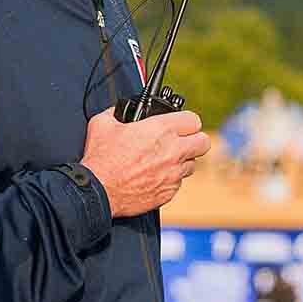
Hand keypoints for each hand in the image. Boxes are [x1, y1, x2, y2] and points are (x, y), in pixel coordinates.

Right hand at [80, 108, 210, 217]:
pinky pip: (178, 182)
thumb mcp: (103, 123)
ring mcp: (173, 174)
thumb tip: (122, 109)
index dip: (186, 120)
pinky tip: (153, 175)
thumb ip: (117, 111)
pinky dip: (169, 178)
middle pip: (204, 142)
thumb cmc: (101, 159)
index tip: (178, 123)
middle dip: (194, 139)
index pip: (194, 120)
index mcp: (160, 130)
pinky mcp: (168, 192)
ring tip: (163, 159)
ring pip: (192, 164)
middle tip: (181, 140)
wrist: (98, 191)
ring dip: (182, 160)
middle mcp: (172, 152)